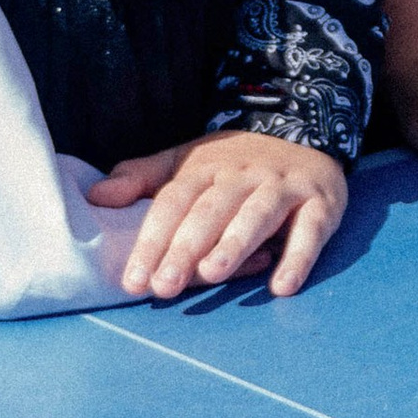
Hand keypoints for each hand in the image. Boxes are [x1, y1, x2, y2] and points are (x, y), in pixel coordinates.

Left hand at [89, 132, 349, 299]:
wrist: (309, 130)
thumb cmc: (236, 163)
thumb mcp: (187, 162)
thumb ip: (143, 179)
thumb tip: (95, 197)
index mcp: (207, 168)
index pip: (174, 202)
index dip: (152, 239)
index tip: (133, 279)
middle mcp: (244, 175)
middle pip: (211, 210)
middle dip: (186, 247)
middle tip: (164, 286)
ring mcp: (284, 186)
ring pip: (258, 214)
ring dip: (235, 244)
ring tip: (212, 274)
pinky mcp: (322, 201)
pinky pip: (311, 229)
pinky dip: (298, 256)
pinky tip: (281, 286)